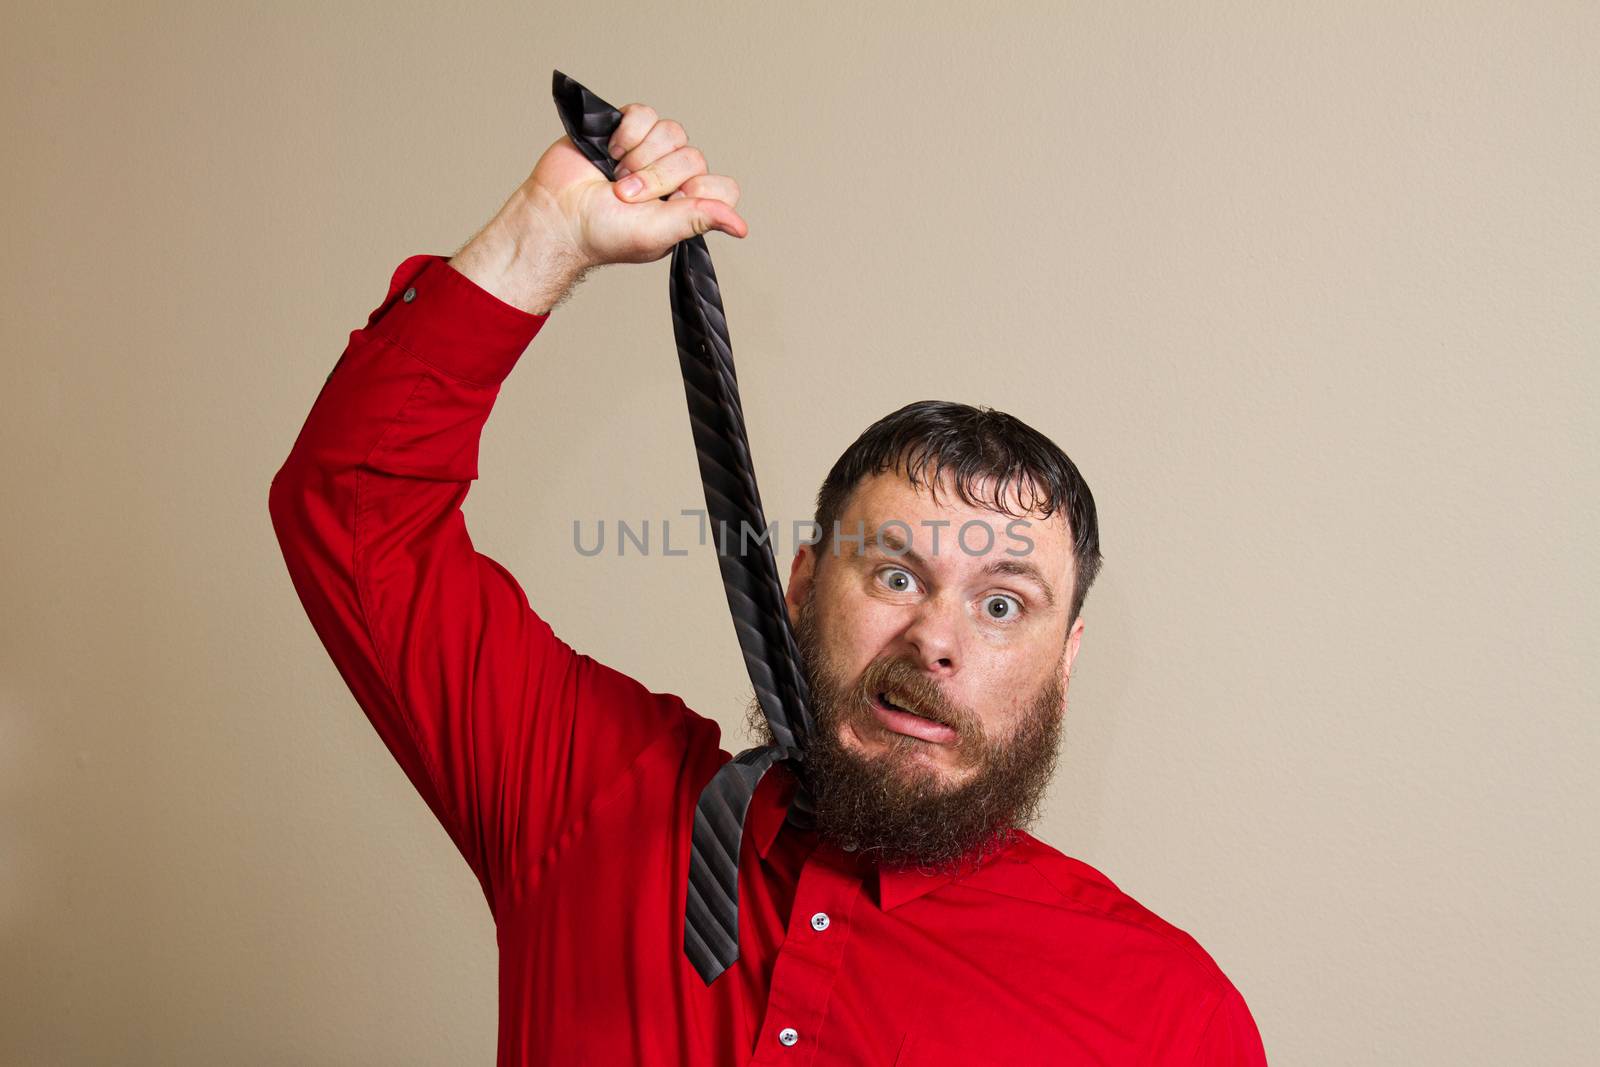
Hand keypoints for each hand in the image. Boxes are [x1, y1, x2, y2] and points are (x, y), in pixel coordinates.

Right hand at [524, 102, 747, 268]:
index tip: (668, 204)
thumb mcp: (656, 233)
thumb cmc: (602, 233)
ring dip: (640, 156)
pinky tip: (610, 152)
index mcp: (687, 207)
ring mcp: (651, 152)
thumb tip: (741, 227)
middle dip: (656, 178)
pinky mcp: (628, 129)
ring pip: (672, 132)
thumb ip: (698, 220)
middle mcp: (674, 179)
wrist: (557, 213)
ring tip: (616, 176)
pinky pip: (645, 115)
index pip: (723, 188)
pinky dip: (627, 133)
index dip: (698, 191)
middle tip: (626, 196)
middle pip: (693, 158)